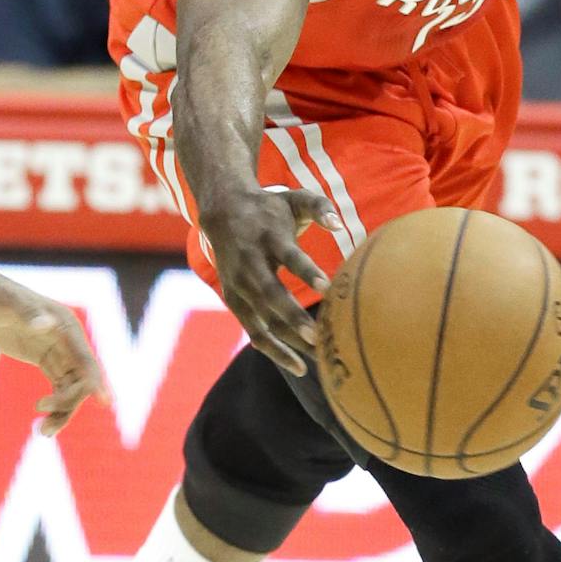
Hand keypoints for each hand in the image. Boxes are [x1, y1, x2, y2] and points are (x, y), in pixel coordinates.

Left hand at [0, 277, 108, 436]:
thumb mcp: (8, 304)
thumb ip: (28, 314)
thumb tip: (46, 324)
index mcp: (66, 326)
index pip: (86, 359)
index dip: (96, 381)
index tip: (104, 402)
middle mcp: (68, 339)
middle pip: (82, 379)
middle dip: (69, 404)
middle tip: (44, 427)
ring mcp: (58, 350)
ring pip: (72, 386)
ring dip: (63, 411)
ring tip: (42, 432)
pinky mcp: (46, 358)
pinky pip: (60, 386)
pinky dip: (55, 405)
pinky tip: (41, 422)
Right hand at [203, 187, 342, 375]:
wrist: (222, 211)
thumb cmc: (269, 208)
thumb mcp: (294, 198)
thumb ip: (319, 207)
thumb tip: (338, 225)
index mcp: (269, 238)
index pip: (289, 256)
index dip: (307, 271)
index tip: (328, 286)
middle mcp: (250, 263)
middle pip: (271, 295)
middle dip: (293, 318)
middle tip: (318, 338)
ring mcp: (238, 284)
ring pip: (261, 319)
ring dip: (285, 342)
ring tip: (313, 361)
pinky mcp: (233, 299)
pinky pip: (253, 329)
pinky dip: (272, 348)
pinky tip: (296, 364)